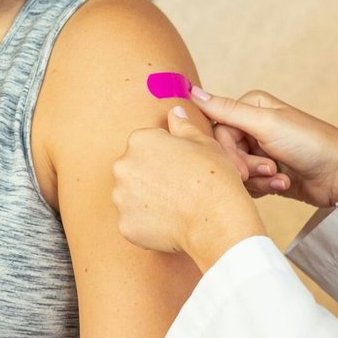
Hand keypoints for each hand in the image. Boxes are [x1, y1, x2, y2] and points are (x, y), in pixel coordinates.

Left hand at [113, 107, 264, 265]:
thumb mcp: (204, 143)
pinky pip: (134, 221)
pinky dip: (148, 223)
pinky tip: (169, 223)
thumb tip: (175, 112)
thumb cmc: (214, 178)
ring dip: (147, 200)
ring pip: (131, 196)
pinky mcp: (125, 225)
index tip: (181, 166)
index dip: (166, 155)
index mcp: (140, 140)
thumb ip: (183, 126)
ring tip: (175, 206)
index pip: (146, 144)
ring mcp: (121, 197)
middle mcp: (123, 166)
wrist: (216, 220)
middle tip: (179, 187)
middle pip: (134, 169)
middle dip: (151, 176)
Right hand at [189, 88, 337, 209]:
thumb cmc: (309, 143)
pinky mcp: (267, 173)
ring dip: (258, 179)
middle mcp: (253, 127)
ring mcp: (260, 150)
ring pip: (236, 171)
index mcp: (251, 108)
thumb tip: (190, 90)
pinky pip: (249, 184)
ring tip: (280, 177)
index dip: (226, 152)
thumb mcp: (266, 124)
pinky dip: (265, 187)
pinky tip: (284, 183)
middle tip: (268, 170)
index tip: (241, 169)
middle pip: (225, 152)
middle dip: (246, 168)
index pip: (217, 130)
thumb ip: (226, 110)